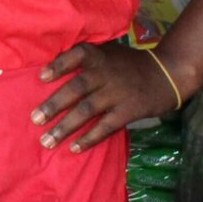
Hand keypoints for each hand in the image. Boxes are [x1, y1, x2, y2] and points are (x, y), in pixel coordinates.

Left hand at [32, 43, 182, 152]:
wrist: (167, 74)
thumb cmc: (130, 65)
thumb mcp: (109, 53)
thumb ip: (87, 59)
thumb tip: (51, 67)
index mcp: (100, 56)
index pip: (77, 55)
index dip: (59, 65)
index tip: (41, 77)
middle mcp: (106, 73)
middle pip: (76, 88)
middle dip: (54, 105)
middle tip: (34, 119)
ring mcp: (117, 93)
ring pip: (87, 110)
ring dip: (65, 127)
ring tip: (47, 141)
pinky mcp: (128, 110)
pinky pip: (105, 126)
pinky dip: (89, 138)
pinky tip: (75, 148)